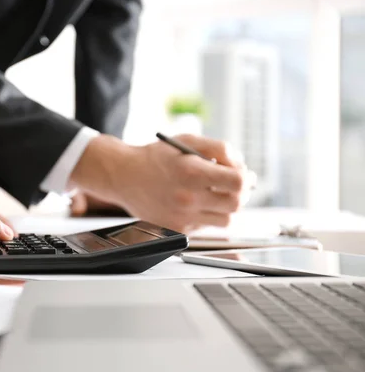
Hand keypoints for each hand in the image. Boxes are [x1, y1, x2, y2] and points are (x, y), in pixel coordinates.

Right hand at [70, 134, 246, 232]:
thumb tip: (241, 166)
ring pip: (225, 221)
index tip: (245, 175)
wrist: (124, 177)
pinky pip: (206, 228)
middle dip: (240, 193)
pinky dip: (207, 216)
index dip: (247, 178)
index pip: (238, 183)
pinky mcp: (177, 230)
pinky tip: (195, 203)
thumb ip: (219, 148)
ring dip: (226, 208)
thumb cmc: (156, 157)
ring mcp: (182, 218)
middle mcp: (187, 198)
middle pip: (236, 204)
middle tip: (234, 185)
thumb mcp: (187, 141)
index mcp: (191, 172)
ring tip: (216, 195)